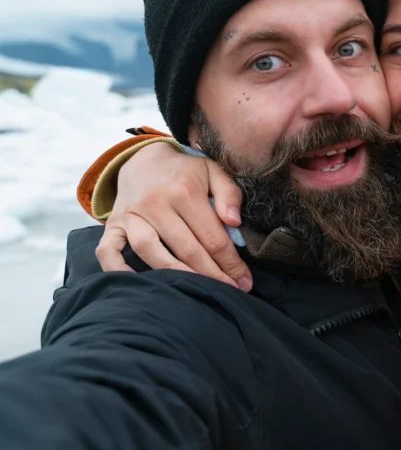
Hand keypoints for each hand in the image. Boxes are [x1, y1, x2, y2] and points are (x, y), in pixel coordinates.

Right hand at [94, 141, 251, 290]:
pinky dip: (118, 269)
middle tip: (230, 292)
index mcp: (185, 192)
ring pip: (151, 251)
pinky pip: (108, 250)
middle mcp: (155, 204)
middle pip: (186, 249)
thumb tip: (234, 222)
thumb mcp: (213, 171)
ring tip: (196, 291)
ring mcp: (131, 215)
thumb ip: (229, 194)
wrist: (144, 158)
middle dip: (211, 275)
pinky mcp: (113, 224)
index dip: (230, 263)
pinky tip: (139, 285)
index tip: (244, 282)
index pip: (213, 237)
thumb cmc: (185, 171)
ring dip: (174, 275)